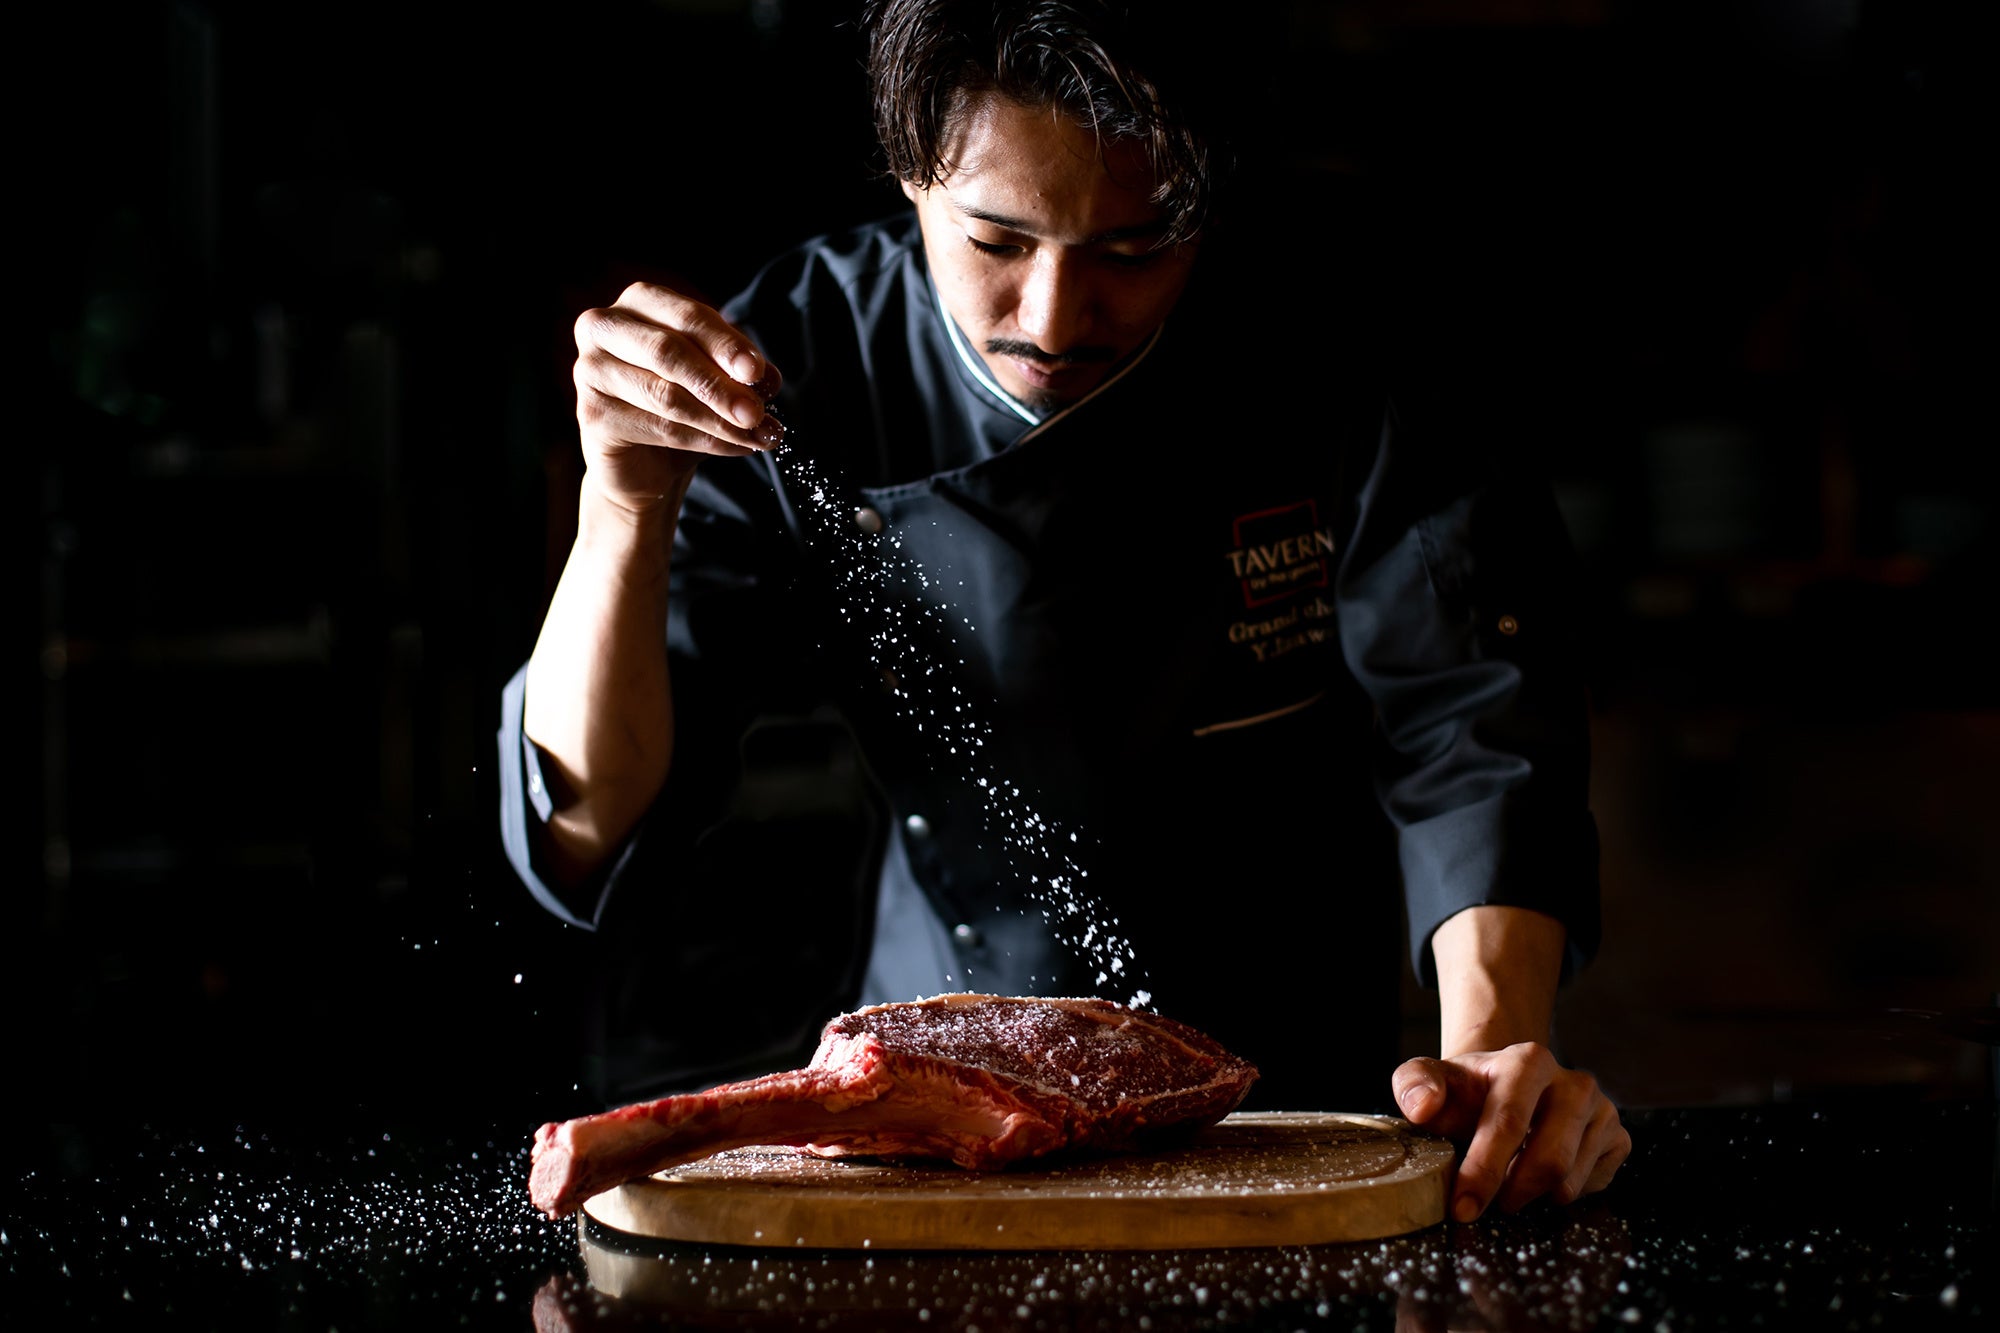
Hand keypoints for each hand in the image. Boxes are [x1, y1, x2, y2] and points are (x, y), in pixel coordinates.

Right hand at [571, 282, 785, 511]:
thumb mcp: (719, 380)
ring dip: (718, 419)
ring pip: (665, 395)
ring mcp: (590, 369)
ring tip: (756, 434)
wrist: (647, 462)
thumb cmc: (684, 405)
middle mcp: (605, 326)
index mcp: (641, 301)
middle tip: (756, 412)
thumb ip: (740, 372)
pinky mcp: (591, 414)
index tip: (757, 372)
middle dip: (720, 385)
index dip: (726, 344)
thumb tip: (767, 378)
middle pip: (669, 352)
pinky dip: (703, 440)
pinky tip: (734, 447)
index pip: (688, 316)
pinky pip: (657, 427)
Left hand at [1392, 1042, 1629, 1221]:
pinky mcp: (1618, 1137)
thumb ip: (1415, 1085)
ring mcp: (1603, 1110)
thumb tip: (1423, 1107)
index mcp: (1528, 1061)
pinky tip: (1542, 1175)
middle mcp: (1575, 1082)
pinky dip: (1562, 1193)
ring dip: (1535, 1195)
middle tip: (1490, 1203)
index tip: (1462, 1207)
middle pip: (1549, 1159)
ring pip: (1571, 1179)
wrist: (1504, 1087)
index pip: (1508, 1123)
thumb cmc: (1466, 1091)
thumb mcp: (1431, 1080)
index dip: (1483, 1171)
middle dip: (1512, 1192)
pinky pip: (1594, 1185)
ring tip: (1511, 1183)